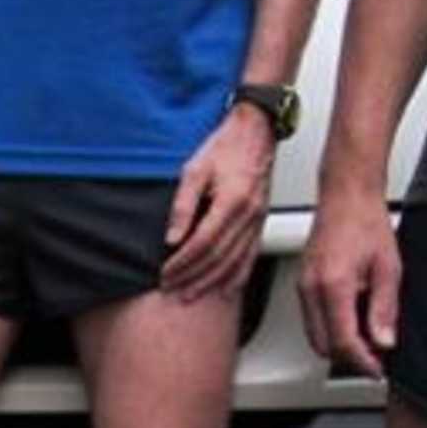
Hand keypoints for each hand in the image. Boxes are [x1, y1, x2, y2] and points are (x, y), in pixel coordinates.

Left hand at [160, 105, 274, 302]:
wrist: (255, 133)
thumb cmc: (225, 147)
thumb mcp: (194, 169)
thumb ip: (182, 205)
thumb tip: (172, 239)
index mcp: (231, 201)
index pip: (203, 243)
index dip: (182, 263)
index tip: (165, 273)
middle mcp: (248, 215)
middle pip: (218, 258)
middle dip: (193, 278)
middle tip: (172, 290)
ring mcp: (257, 220)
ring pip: (235, 262)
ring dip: (211, 283)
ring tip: (191, 294)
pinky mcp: (260, 222)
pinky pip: (250, 256)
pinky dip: (236, 277)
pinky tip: (225, 289)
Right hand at [298, 185, 400, 378]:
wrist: (346, 196)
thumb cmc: (366, 222)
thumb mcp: (388, 268)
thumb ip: (385, 309)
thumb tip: (384, 342)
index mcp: (334, 285)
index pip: (343, 341)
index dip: (361, 362)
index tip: (377, 371)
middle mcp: (311, 290)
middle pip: (324, 346)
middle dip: (349, 358)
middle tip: (376, 357)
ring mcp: (302, 288)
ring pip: (315, 337)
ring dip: (339, 345)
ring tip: (367, 339)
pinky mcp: (302, 285)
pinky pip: (312, 320)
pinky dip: (331, 330)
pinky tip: (352, 321)